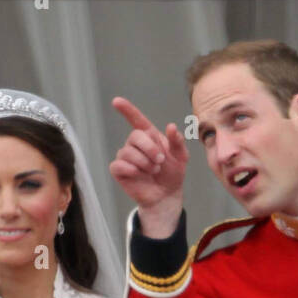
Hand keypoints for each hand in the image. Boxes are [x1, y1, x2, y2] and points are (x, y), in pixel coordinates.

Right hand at [108, 97, 188, 234]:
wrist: (166, 195)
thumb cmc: (172, 174)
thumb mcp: (181, 157)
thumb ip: (177, 142)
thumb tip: (171, 126)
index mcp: (149, 137)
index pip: (136, 120)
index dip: (127, 110)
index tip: (116, 101)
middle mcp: (135, 144)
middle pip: (135, 136)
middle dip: (149, 148)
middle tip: (160, 161)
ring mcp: (126, 156)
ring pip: (127, 151)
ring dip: (144, 162)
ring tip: (153, 171)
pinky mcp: (119, 170)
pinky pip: (118, 165)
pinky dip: (131, 169)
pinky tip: (140, 174)